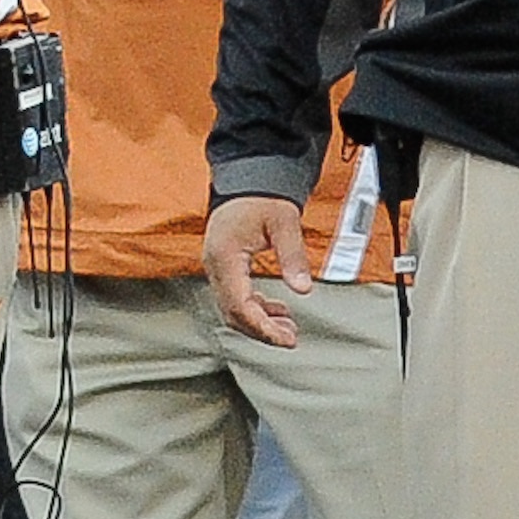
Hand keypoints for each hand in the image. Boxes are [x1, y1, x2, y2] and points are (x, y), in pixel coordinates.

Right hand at [202, 194, 314, 347]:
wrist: (247, 179)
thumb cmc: (262, 197)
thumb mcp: (284, 222)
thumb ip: (293, 256)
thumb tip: (303, 289)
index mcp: (225, 256)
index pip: (239, 305)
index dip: (262, 327)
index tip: (285, 339)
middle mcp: (214, 266)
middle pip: (232, 313)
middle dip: (261, 330)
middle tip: (290, 338)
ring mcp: (216, 267)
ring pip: (232, 309)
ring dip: (258, 322)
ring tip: (288, 327)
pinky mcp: (223, 267)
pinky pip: (235, 297)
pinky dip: (255, 309)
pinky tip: (277, 310)